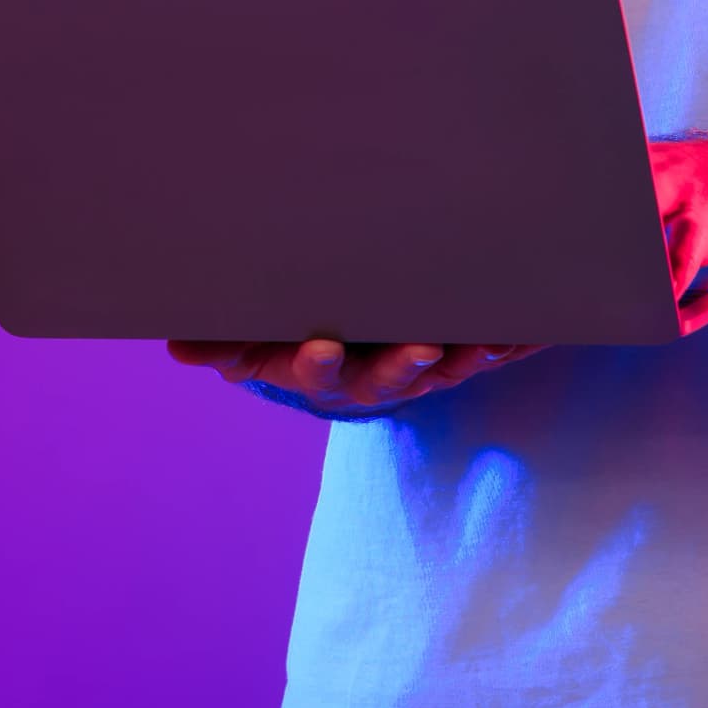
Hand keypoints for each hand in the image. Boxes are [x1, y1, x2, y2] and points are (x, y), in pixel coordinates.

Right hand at [167, 336, 543, 414]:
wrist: (334, 353)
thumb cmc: (283, 336)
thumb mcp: (248, 344)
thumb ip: (219, 344)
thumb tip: (176, 348)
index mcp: (317, 370)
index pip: (314, 371)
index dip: (316, 363)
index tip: (320, 348)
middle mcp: (369, 376)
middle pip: (387, 378)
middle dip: (404, 367)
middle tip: (420, 353)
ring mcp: (415, 368)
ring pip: (444, 368)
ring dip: (468, 358)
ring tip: (489, 344)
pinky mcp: (453, 354)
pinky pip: (484, 351)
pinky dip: (508, 343)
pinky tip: (531, 329)